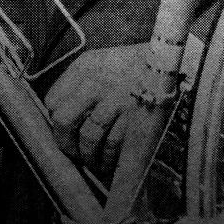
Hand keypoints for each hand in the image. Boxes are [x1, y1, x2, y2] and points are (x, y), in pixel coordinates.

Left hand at [45, 43, 146, 177]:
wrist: (171, 63)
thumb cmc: (133, 65)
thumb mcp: (102, 62)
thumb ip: (79, 83)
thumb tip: (59, 117)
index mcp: (85, 66)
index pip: (53, 101)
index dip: (56, 120)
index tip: (66, 130)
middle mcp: (96, 82)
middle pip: (63, 121)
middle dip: (66, 143)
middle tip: (74, 152)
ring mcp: (116, 100)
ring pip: (88, 138)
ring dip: (89, 156)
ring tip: (95, 161)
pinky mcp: (135, 117)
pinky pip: (112, 146)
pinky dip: (108, 159)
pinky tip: (109, 161)